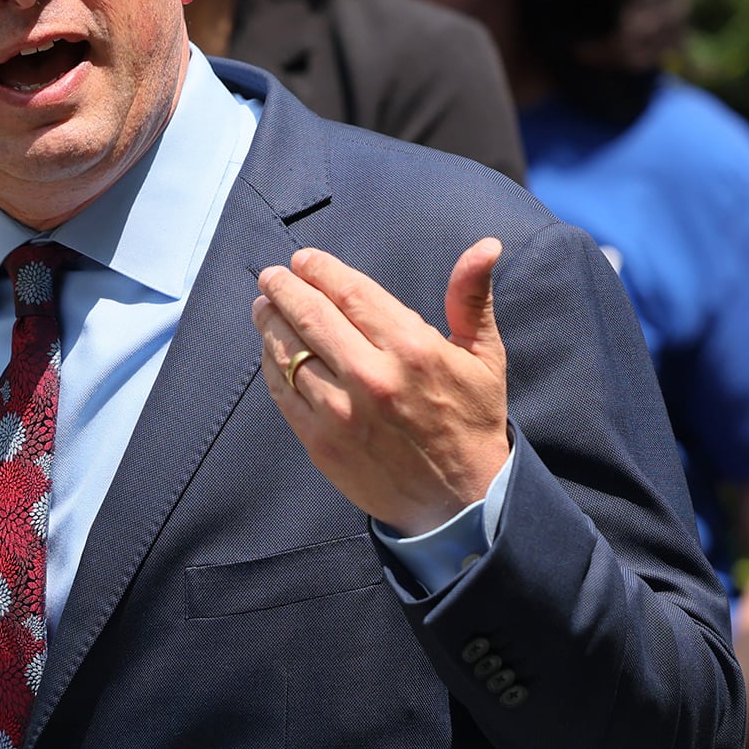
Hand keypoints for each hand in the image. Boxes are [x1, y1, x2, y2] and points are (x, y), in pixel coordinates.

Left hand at [254, 242, 510, 536]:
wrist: (459, 503)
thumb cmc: (471, 422)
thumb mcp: (484, 356)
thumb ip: (471, 298)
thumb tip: (485, 246)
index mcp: (412, 348)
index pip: (351, 293)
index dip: (320, 270)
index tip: (303, 260)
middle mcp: (372, 376)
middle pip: (310, 316)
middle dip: (283, 289)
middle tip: (271, 277)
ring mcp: (341, 411)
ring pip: (289, 352)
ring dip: (269, 323)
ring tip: (264, 307)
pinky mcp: (321, 442)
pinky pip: (282, 392)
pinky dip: (271, 365)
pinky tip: (271, 351)